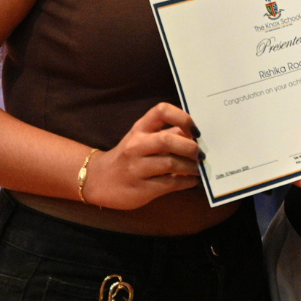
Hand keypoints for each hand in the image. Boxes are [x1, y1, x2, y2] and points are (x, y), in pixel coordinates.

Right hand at [82, 102, 200, 210]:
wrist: (99, 180)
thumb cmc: (128, 156)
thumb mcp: (142, 139)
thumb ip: (167, 134)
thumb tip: (196, 135)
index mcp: (140, 128)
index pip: (161, 111)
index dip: (183, 117)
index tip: (195, 130)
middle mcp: (136, 145)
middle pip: (168, 140)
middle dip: (190, 148)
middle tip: (201, 154)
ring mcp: (136, 168)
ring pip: (170, 164)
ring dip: (191, 167)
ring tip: (199, 168)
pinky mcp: (140, 189)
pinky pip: (169, 184)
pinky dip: (186, 182)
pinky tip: (192, 181)